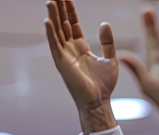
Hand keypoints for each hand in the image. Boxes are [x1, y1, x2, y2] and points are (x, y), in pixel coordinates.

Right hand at [44, 0, 117, 132]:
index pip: (73, 24)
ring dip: (53, 16)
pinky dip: (51, 33)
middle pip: (62, 24)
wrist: (99, 102)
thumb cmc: (104, 85)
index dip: (70, 10)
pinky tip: (47, 21)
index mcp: (81, 48)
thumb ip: (107, 42)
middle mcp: (70, 50)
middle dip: (59, 8)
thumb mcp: (110, 59)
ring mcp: (64, 56)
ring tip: (50, 1)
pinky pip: (55, 45)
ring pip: (57, 32)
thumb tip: (105, 23)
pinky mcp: (62, 64)